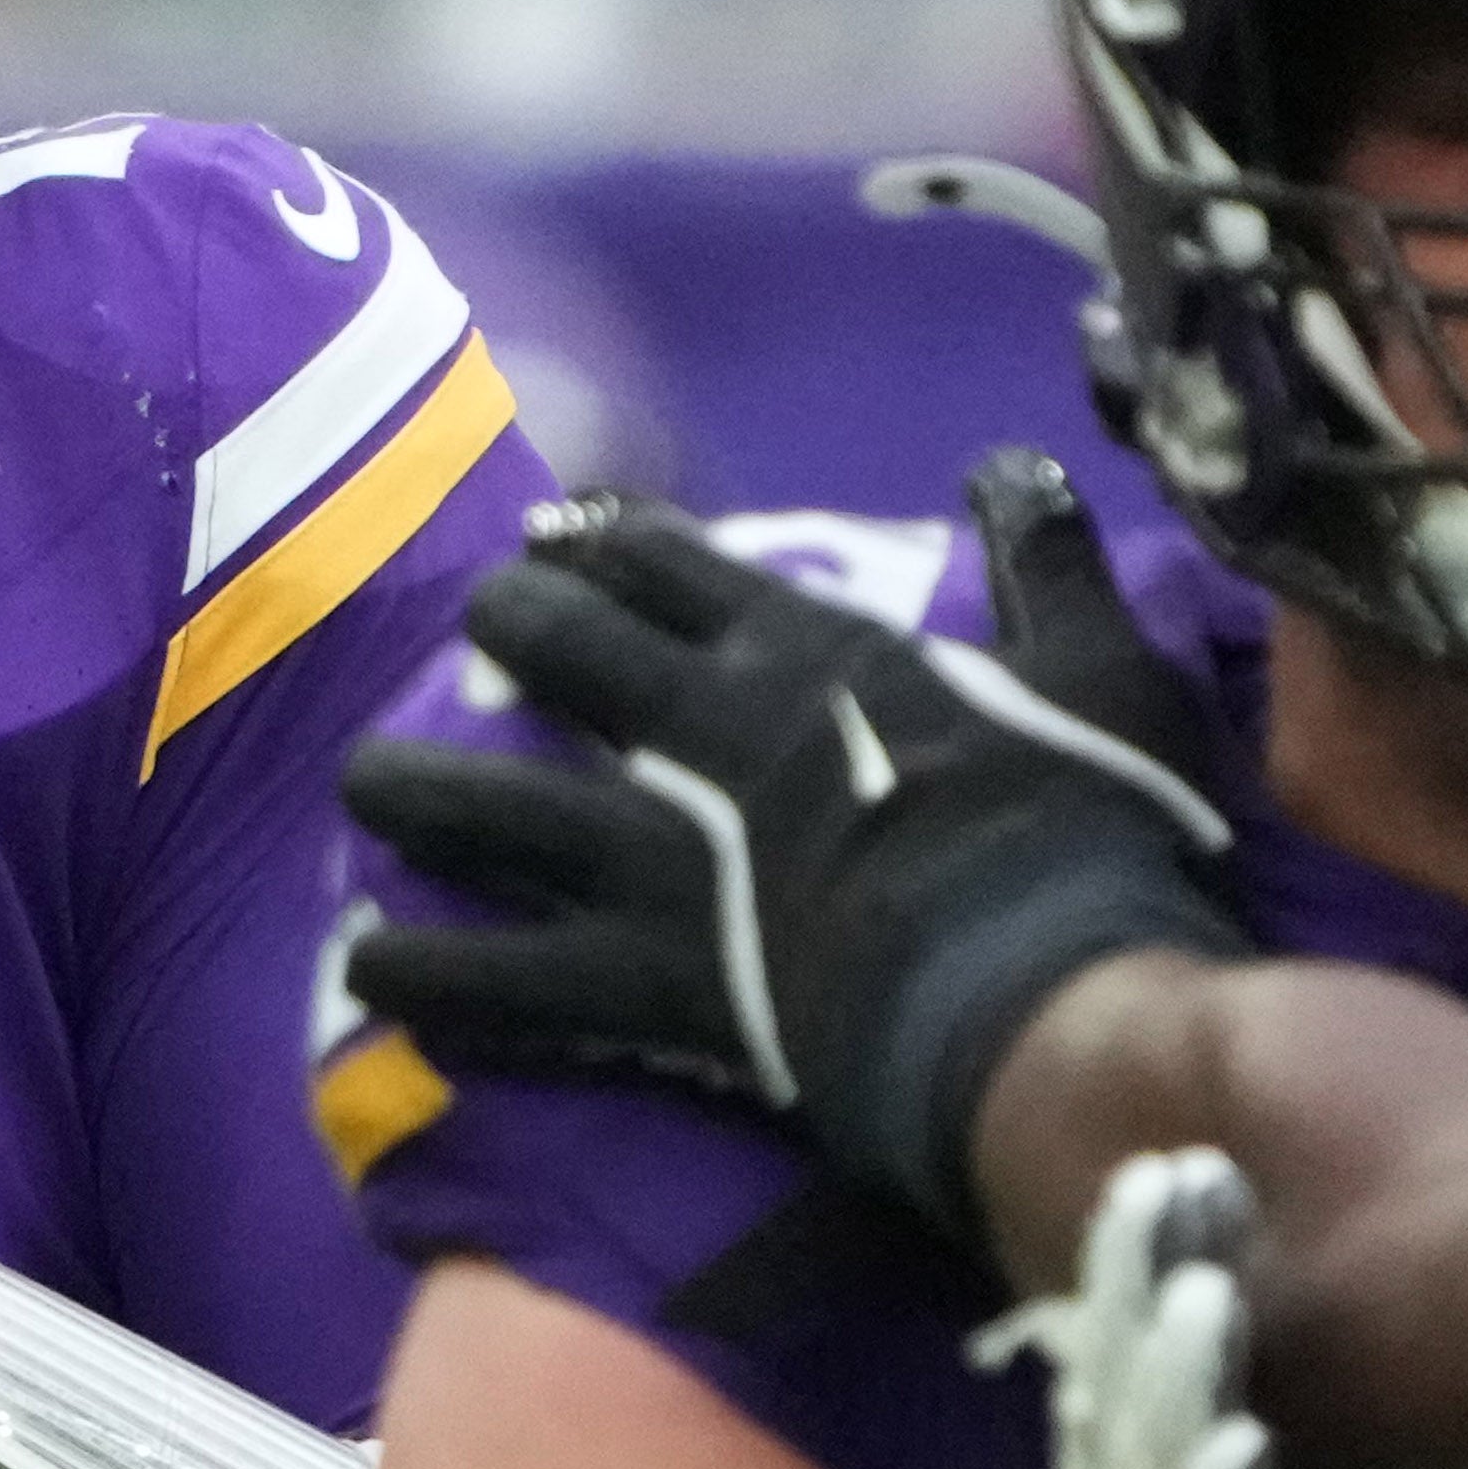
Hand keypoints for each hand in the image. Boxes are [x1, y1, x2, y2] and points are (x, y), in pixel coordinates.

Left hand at [344, 454, 1239, 1242]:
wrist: (1047, 999)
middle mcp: (702, 732)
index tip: (564, 544)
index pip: (667, 557)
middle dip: (501, 628)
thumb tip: (1013, 470)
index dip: (603, 542)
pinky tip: (368, 969)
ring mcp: (657, 862)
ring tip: (364, 788)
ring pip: (481, 803)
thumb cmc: (1087, 833)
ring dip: (411, 788)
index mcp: (805, 649)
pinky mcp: (641, 985)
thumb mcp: (1103, 670)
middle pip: (549, 644)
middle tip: (475, 638)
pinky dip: (426, 976)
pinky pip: (499, 982)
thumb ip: (1050, 562)